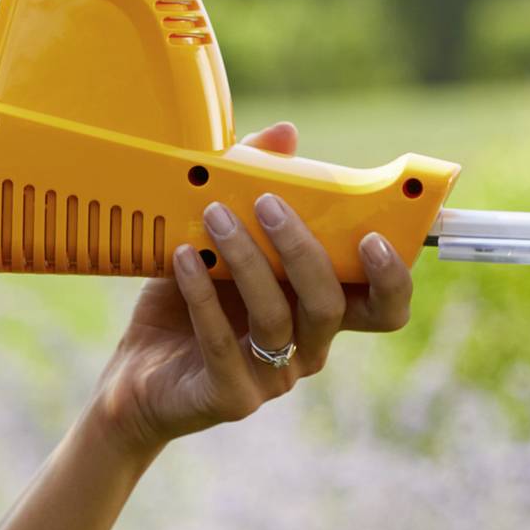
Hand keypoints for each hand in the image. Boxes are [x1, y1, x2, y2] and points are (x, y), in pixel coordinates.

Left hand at [84, 120, 416, 462]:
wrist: (137, 379)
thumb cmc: (187, 306)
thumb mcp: (219, 243)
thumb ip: (255, 188)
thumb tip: (284, 133)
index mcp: (319, 315)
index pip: (384, 308)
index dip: (391, 278)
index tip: (372, 235)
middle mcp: (306, 350)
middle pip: (330, 305)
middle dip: (302, 249)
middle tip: (266, 203)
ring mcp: (271, 377)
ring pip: (277, 319)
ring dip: (247, 261)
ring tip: (215, 217)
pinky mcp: (230, 397)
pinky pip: (222, 345)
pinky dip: (203, 296)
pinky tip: (183, 258)